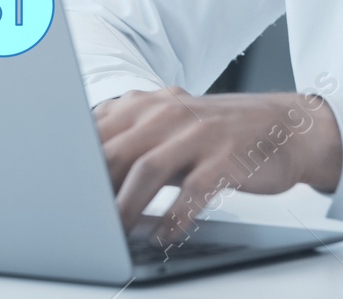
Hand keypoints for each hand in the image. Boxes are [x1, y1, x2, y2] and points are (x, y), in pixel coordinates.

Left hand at [93, 88, 342, 243]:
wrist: (285, 126)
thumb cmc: (218, 133)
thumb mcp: (170, 128)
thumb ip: (129, 143)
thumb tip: (82, 177)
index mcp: (149, 105)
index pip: (97, 132)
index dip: (73, 164)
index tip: (57, 192)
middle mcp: (170, 113)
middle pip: (116, 150)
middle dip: (92, 190)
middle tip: (77, 222)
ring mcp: (200, 134)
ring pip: (148, 169)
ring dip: (124, 206)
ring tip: (112, 235)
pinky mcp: (227, 158)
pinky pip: (194, 191)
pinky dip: (174, 217)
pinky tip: (163, 237)